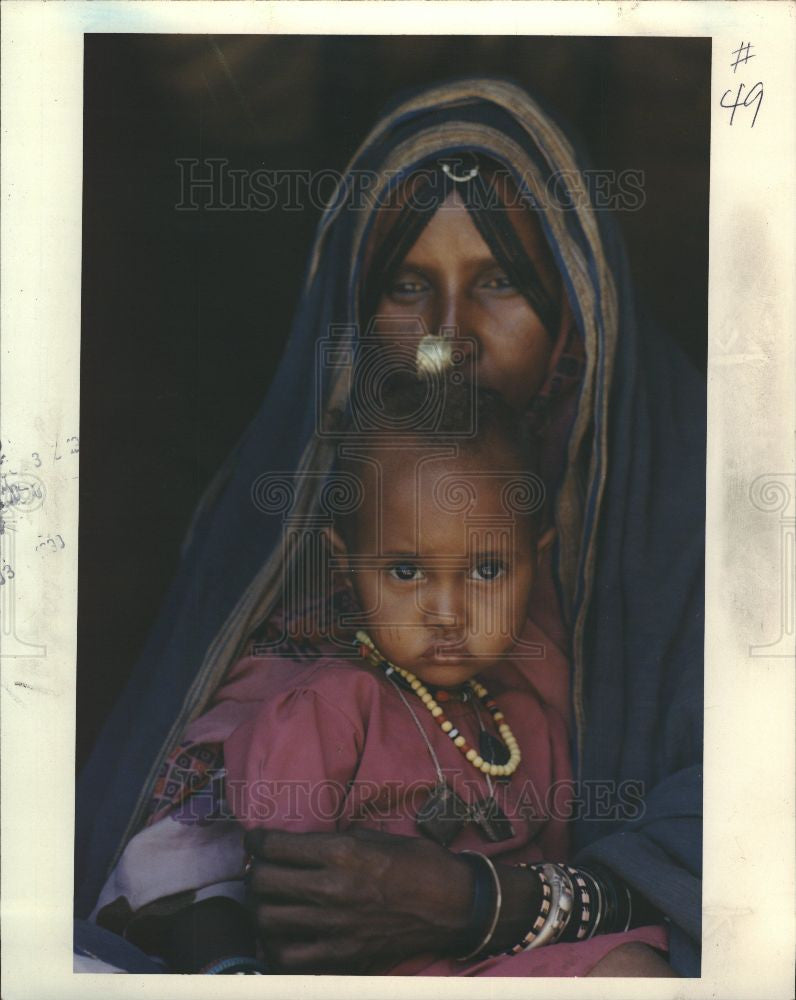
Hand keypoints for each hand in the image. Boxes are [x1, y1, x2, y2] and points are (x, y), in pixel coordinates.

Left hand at [243, 827, 474, 973]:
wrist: (451, 906)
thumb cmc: (418, 864)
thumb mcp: (375, 837)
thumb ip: (336, 840)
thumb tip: (303, 844)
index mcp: (342, 852)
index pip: (275, 848)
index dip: (256, 842)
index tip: (256, 843)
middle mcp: (332, 888)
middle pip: (263, 883)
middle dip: (256, 873)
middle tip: (263, 871)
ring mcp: (335, 927)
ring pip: (267, 921)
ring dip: (262, 908)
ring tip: (271, 902)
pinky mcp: (341, 957)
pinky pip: (288, 958)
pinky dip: (276, 947)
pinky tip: (284, 936)